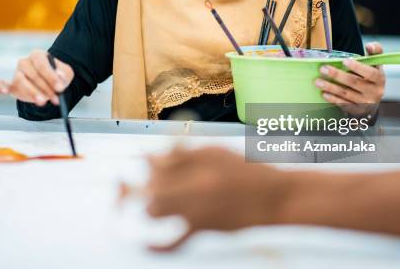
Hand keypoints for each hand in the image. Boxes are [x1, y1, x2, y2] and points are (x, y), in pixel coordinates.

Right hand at [0, 50, 73, 105]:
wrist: (49, 83)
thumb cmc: (57, 76)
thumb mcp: (65, 73)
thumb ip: (63, 74)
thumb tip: (60, 76)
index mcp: (38, 55)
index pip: (42, 65)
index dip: (51, 77)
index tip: (60, 88)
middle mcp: (24, 62)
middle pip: (32, 75)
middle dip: (45, 88)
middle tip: (55, 99)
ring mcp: (16, 73)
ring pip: (21, 82)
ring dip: (32, 93)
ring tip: (43, 102)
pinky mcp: (12, 85)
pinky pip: (2, 84)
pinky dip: (0, 87)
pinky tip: (2, 90)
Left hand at [144, 146, 290, 251]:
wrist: (275, 197)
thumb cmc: (246, 170)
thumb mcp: (217, 153)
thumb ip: (186, 154)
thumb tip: (154, 158)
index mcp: (198, 163)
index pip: (157, 162)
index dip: (146, 162)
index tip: (143, 161)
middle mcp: (194, 185)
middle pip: (149, 185)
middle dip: (134, 186)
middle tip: (124, 185)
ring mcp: (198, 208)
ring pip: (154, 210)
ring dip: (147, 206)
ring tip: (146, 203)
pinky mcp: (203, 228)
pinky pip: (174, 242)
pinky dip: (156, 247)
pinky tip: (145, 245)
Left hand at [314, 42, 384, 116]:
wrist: (373, 100)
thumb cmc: (371, 77)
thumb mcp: (376, 65)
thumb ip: (375, 52)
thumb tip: (369, 46)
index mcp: (379, 78)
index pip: (370, 73)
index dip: (358, 67)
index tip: (345, 61)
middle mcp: (374, 91)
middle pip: (354, 83)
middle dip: (337, 75)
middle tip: (323, 69)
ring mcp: (365, 102)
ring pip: (346, 94)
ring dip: (331, 87)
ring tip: (318, 81)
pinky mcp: (356, 109)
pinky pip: (343, 104)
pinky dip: (333, 98)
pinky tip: (324, 93)